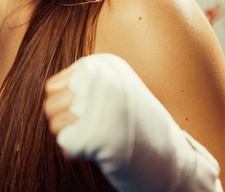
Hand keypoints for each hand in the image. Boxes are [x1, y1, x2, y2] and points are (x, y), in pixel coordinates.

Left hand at [43, 54, 221, 191]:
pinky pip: (65, 145)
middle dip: (64, 124)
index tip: (89, 116)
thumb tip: (50, 93)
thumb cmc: (139, 126)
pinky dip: (77, 153)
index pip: (53, 87)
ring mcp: (100, 105)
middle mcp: (101, 79)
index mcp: (104, 65)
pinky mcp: (97, 133)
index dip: (65, 107)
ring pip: (54, 124)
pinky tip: (98, 151)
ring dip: (70, 137)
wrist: (174, 159)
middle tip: (90, 131)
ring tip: (96, 139)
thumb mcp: (115, 89)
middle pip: (50, 105)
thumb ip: (85, 83)